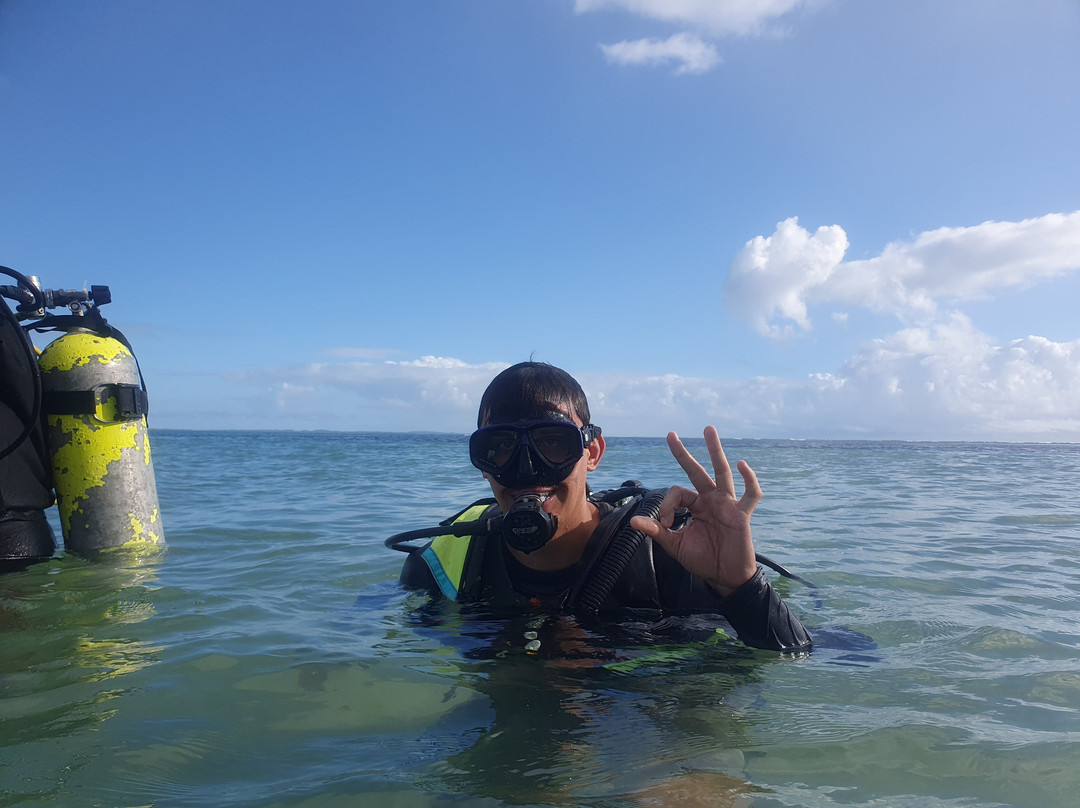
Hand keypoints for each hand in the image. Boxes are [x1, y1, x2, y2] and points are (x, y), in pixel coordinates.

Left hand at [630, 426, 759, 595]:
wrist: (724, 578)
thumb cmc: (702, 560)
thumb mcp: (675, 546)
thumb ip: (657, 531)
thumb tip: (632, 521)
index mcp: (695, 506)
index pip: (678, 492)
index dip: (668, 505)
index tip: (665, 524)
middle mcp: (710, 500)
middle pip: (696, 471)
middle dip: (683, 454)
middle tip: (670, 434)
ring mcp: (727, 505)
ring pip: (721, 473)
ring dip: (715, 451)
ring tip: (708, 429)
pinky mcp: (742, 515)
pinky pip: (750, 494)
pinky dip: (749, 479)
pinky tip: (741, 464)